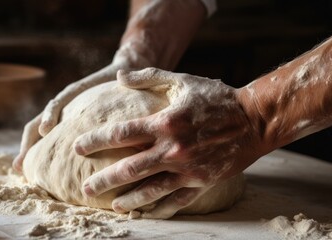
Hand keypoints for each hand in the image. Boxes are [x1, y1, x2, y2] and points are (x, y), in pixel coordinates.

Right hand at [12, 44, 151, 171]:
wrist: (120, 78)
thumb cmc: (123, 80)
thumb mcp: (125, 78)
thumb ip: (127, 78)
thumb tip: (122, 76)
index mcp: (75, 93)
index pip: (58, 102)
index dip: (50, 115)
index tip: (45, 130)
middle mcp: (63, 105)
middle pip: (39, 121)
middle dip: (29, 142)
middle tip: (20, 163)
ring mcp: (62, 117)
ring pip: (40, 132)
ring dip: (31, 150)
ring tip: (20, 170)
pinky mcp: (68, 126)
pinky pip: (52, 140)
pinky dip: (44, 153)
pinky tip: (43, 172)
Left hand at [74, 68, 266, 217]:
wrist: (253, 119)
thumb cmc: (215, 97)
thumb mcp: (182, 81)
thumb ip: (149, 78)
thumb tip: (120, 77)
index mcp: (164, 122)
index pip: (120, 134)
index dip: (95, 141)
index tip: (78, 147)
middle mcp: (172, 149)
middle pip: (128, 168)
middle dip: (103, 179)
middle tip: (86, 187)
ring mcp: (187, 169)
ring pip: (150, 190)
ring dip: (128, 199)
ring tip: (113, 205)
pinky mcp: (201, 181)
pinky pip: (176, 200)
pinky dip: (159, 208)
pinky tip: (146, 213)